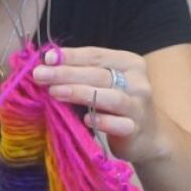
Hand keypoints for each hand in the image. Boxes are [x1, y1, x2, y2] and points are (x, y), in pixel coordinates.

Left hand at [33, 46, 166, 163]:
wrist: (149, 135)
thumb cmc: (119, 101)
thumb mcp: (105, 81)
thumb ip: (83, 71)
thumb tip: (49, 62)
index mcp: (128, 62)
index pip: (96, 55)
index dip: (71, 55)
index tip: (47, 58)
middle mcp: (137, 80)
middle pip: (99, 74)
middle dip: (67, 73)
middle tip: (41, 75)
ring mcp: (139, 105)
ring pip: (109, 96)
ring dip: (80, 93)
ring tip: (55, 92)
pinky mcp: (137, 128)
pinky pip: (119, 124)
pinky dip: (102, 121)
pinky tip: (86, 120)